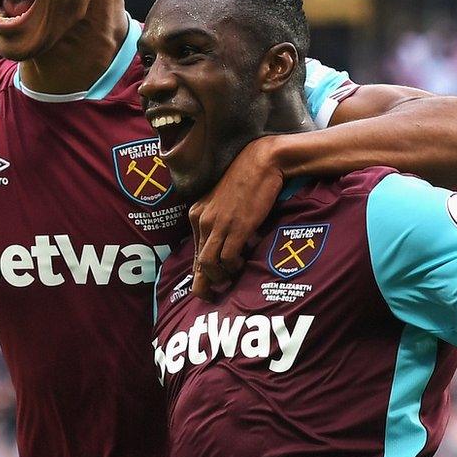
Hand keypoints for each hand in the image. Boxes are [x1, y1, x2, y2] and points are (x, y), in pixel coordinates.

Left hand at [187, 133, 290, 299]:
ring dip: (220, 277)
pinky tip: (242, 263)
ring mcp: (218, 224)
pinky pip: (228, 257)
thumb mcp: (225, 201)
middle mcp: (202, 219)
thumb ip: (220, 220)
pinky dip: (233, 266)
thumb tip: (225, 243)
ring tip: (231, 278)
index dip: (200, 272)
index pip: (195, 250)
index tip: (206, 285)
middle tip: (212, 296)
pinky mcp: (236, 226)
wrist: (262, 161)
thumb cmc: (248, 179)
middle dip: (204, 283)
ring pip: (210, 263)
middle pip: (198, 262)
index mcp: (197, 213)